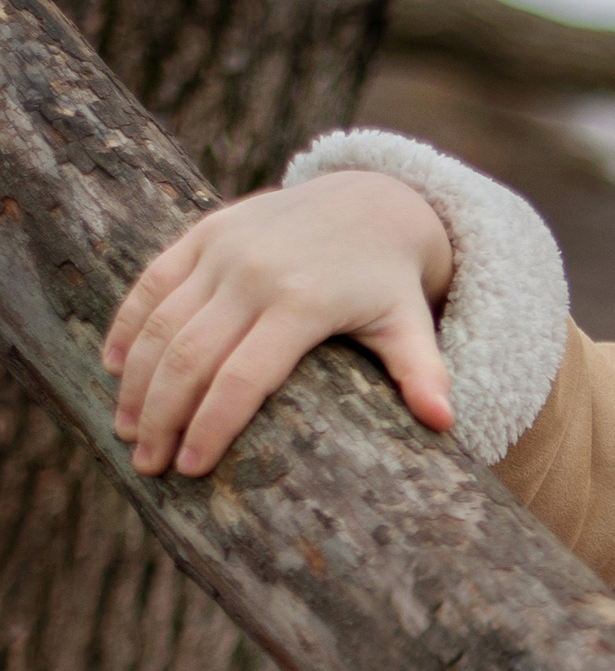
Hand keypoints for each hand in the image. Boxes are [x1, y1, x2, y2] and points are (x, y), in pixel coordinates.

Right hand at [103, 169, 457, 476]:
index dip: (212, 427)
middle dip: (163, 417)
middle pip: (190, 357)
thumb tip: (445, 425)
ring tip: (127, 430)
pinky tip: (113, 368)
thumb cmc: (389, 282)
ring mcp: (224, 248)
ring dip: (135, 380)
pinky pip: (151, 282)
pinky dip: (127, 325)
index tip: (192, 469)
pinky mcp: (204, 231)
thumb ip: (424, 373)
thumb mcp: (411, 324)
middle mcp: (256, 273)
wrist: (370, 201)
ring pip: (161, 323)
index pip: (244, 378)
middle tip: (148, 465)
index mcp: (304, 303)